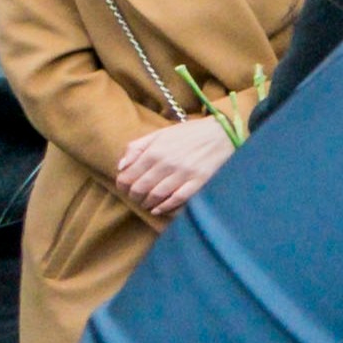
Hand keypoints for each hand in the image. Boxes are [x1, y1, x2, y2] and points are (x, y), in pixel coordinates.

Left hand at [114, 114, 236, 220]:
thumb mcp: (160, 134)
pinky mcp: (199, 181)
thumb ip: (137, 147)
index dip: (122, 185)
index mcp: (155, 150)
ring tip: (146, 203)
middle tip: (135, 198)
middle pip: (141, 187)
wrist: (222, 132)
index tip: (124, 188)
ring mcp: (184, 173)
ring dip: (147, 203)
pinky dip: (165, 206)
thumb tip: (121, 166)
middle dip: (134, 196)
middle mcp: (167, 163)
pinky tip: (158, 209)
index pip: (129, 175)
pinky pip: (178, 198)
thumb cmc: (189, 133)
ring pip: (157, 195)